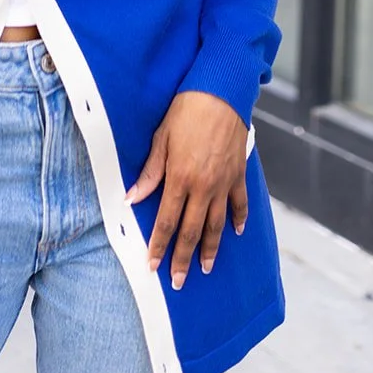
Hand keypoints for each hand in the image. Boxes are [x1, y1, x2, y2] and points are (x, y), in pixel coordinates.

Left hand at [127, 91, 247, 289]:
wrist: (221, 92)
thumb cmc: (187, 110)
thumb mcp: (161, 138)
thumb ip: (150, 172)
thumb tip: (132, 197)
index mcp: (180, 178)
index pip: (166, 221)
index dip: (159, 246)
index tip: (153, 265)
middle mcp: (203, 187)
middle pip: (192, 231)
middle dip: (182, 258)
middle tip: (178, 280)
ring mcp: (224, 183)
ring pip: (217, 225)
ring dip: (211, 249)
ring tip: (206, 268)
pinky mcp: (238, 174)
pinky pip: (240, 204)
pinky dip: (239, 220)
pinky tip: (237, 232)